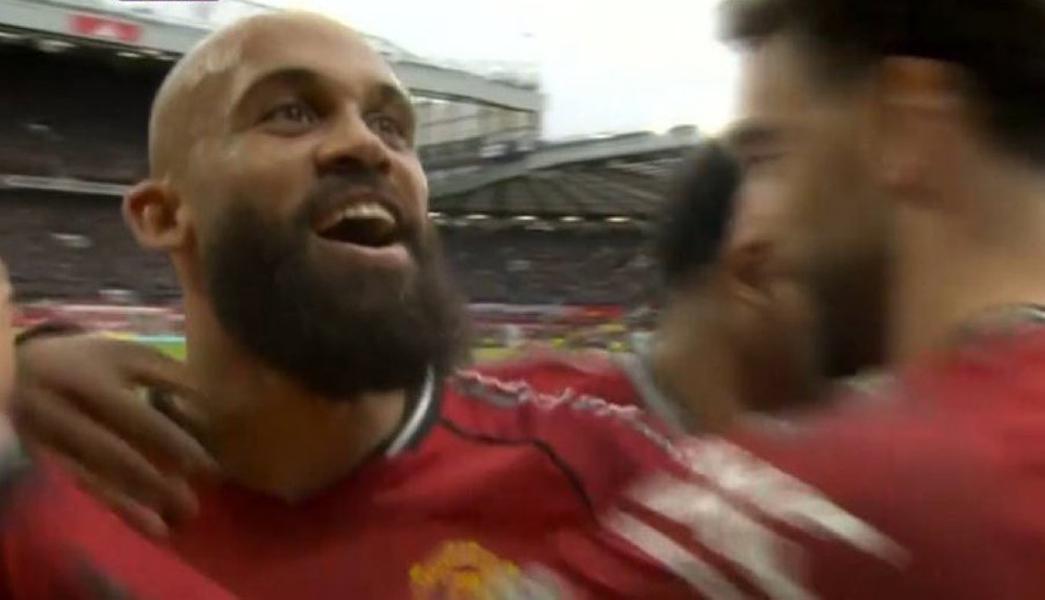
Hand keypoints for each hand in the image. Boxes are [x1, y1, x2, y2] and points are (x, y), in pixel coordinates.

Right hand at [11, 334, 216, 537]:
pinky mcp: (49, 462)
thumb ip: (166, 374)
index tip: (207, 465)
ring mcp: (52, 442)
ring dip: (140, 503)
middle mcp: (64, 414)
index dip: (172, 443)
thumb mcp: (126, 354)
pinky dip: (122, 509)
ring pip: (98, 479)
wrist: (16, 369)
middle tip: (195, 501)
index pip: (136, 418)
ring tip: (178, 520)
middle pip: (115, 455)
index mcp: (89, 382)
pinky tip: (153, 527)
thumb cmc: (88, 360)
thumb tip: (209, 404)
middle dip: (157, 480)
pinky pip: (88, 490)